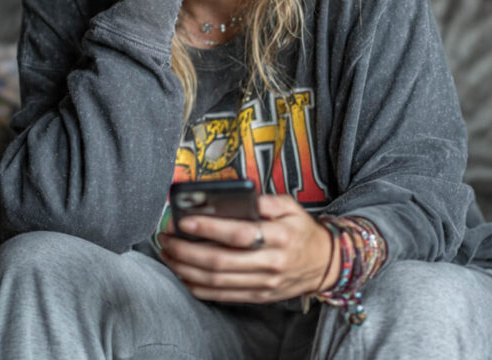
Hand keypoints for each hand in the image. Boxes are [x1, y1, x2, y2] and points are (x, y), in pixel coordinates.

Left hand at [158, 194, 339, 303]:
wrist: (324, 264)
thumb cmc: (302, 230)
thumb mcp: (292, 207)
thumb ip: (268, 200)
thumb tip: (242, 195)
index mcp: (279, 237)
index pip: (239, 234)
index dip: (209, 228)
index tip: (185, 220)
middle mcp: (270, 263)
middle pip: (221, 261)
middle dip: (187, 251)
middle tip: (166, 238)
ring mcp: (263, 284)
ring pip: (217, 281)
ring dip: (186, 269)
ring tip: (168, 254)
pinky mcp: (257, 297)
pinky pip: (222, 296)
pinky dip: (198, 287)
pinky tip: (183, 274)